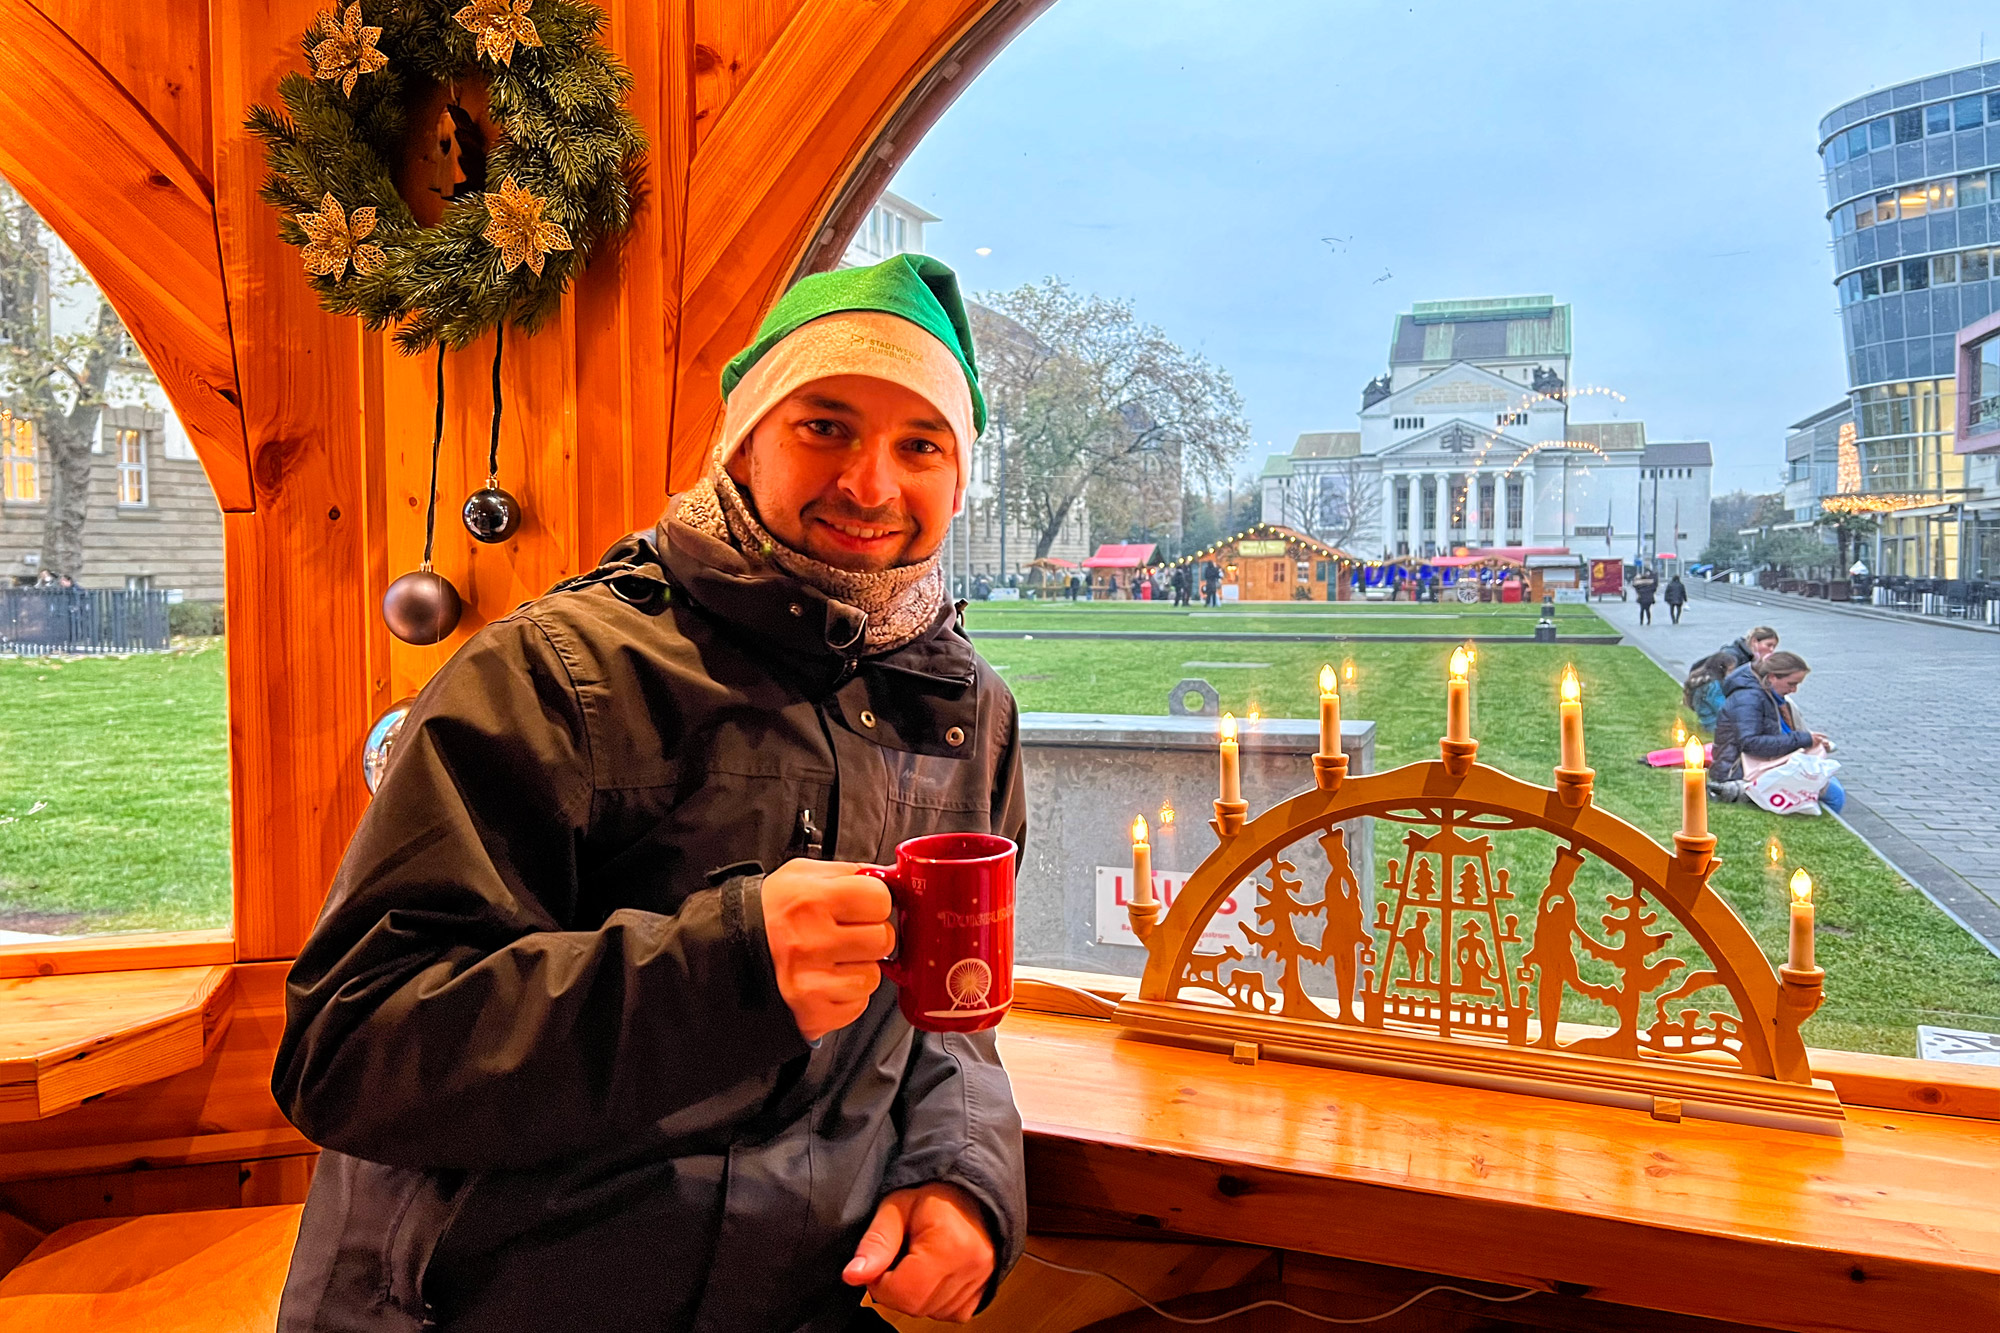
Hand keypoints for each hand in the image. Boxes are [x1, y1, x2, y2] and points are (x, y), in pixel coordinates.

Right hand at [759, 858, 892, 1042]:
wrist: (725, 955)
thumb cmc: (766, 914)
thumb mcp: (798, 876)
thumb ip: (847, 873)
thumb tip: (888, 877)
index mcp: (811, 900)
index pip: (880, 899)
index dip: (874, 901)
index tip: (861, 905)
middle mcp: (811, 942)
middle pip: (883, 938)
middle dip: (870, 934)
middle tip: (847, 933)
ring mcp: (812, 982)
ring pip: (873, 975)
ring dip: (859, 967)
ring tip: (832, 959)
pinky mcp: (814, 1014)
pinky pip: (858, 1004)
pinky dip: (847, 994)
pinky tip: (825, 981)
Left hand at [843, 1184, 994, 1322]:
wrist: (971, 1192)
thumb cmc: (933, 1196)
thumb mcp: (896, 1207)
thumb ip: (876, 1242)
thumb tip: (853, 1275)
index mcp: (947, 1243)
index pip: (903, 1292)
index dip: (880, 1283)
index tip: (880, 1263)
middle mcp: (970, 1265)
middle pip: (916, 1306)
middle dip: (896, 1290)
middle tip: (897, 1261)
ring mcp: (980, 1280)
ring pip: (931, 1313)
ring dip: (916, 1296)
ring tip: (918, 1264)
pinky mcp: (984, 1290)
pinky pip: (951, 1313)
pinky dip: (936, 1302)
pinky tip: (934, 1277)